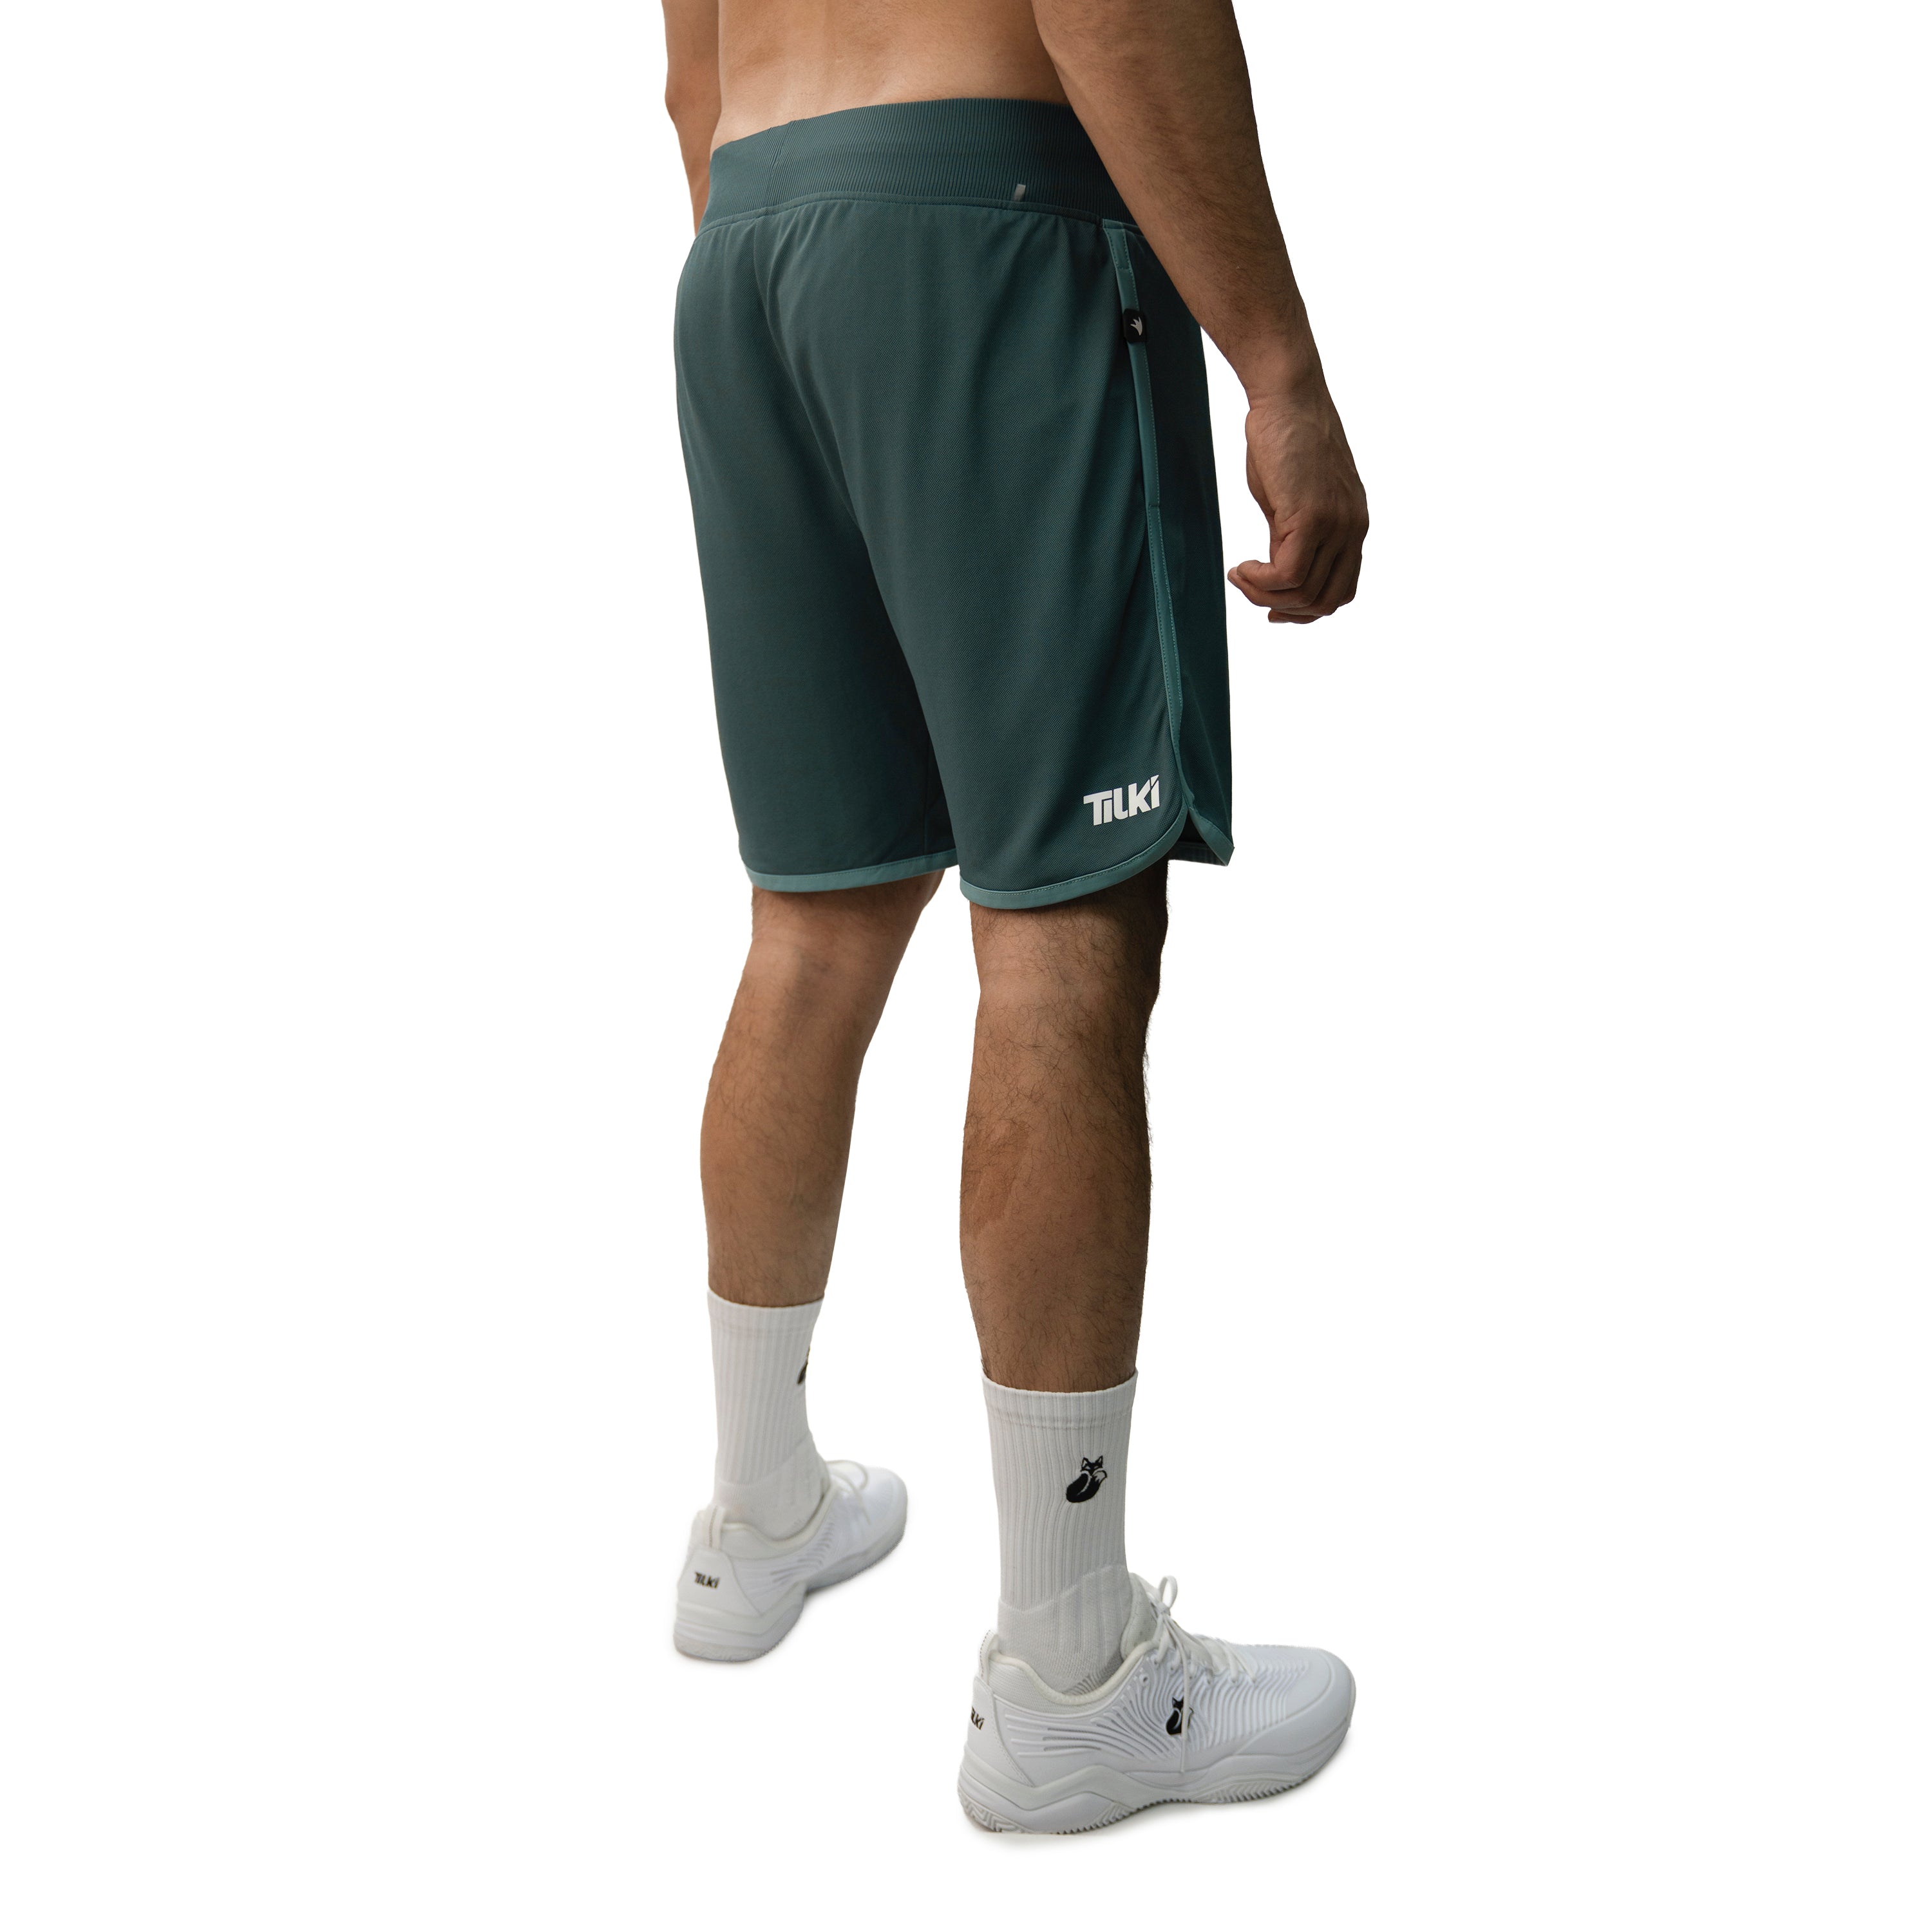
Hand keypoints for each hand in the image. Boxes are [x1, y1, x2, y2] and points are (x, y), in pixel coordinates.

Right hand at [1227, 390, 1367, 623]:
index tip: (1271, 607)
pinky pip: (1288, 575)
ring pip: (1304, 593)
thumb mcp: (1293, 499)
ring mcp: (1336, 524)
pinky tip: (1240, 567)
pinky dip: (1259, 581)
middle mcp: (1352, 529)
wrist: (1288, 396)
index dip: (1305, 610)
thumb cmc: (1284, 438)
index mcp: (1352, 526)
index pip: (1340, 591)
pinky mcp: (1313, 517)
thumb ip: (1293, 537)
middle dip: (1282, 608)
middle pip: (1325, 601)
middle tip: (1249, 588)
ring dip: (1264, 594)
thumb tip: (1279, 574)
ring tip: (1240, 575)